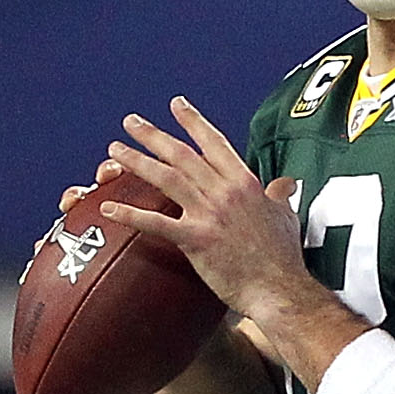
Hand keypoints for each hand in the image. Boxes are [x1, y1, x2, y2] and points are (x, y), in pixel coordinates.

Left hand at [107, 100, 322, 329]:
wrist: (279, 288)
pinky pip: (155, 223)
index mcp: (244, 183)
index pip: (213, 143)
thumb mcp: (286, 216)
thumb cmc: (283, 257)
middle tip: (130, 122)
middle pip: (182, 154)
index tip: (176, 105)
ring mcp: (208, 214)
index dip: (193, 122)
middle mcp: (224, 192)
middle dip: (153, 135)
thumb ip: (280, 195)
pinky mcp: (195, 240)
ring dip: (137, 161)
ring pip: (166, 178)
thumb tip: (285, 184)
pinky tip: (108, 207)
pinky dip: (130, 214)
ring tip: (115, 151)